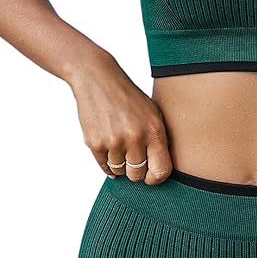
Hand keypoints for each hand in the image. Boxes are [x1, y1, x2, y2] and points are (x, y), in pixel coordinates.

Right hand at [68, 56, 171, 184]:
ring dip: (119, 164)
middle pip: (137, 175)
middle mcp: (135, 137)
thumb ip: (158, 140)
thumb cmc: (128, 97)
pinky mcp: (95, 143)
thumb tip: (158, 170)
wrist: (98, 79)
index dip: (156, 178)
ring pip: (119, 171)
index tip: (151, 176)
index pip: (161, 170)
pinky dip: (106, 161)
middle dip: (135, 171)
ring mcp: (114, 141)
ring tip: (119, 144)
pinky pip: (104, 166)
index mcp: (154, 130)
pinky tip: (108, 145)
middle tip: (132, 158)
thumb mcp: (152, 113)